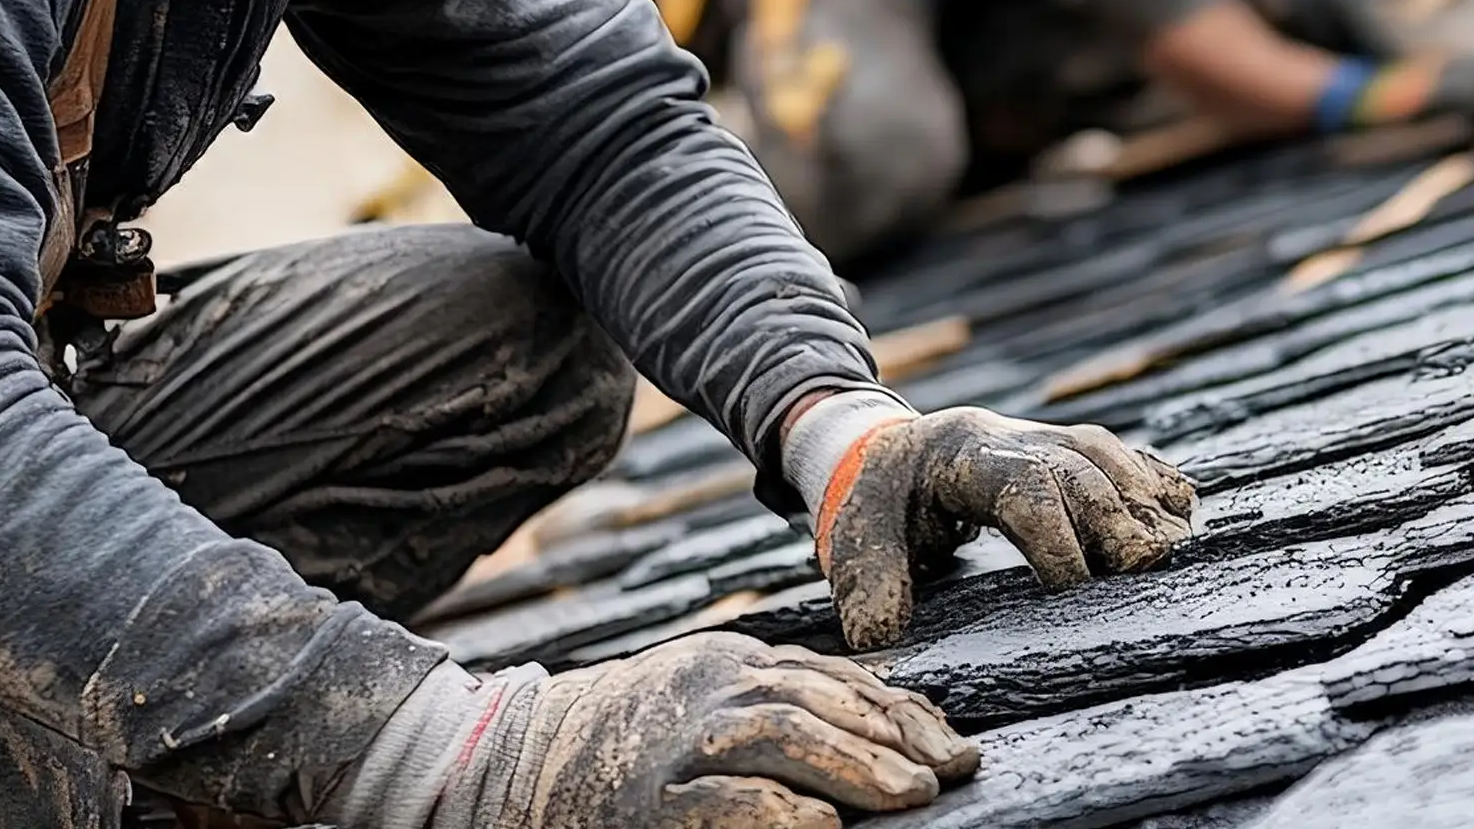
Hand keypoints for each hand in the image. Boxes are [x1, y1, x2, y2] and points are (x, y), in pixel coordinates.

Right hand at [417, 633, 978, 828]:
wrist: (517, 759)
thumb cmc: (633, 739)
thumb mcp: (709, 698)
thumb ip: (785, 702)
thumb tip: (900, 730)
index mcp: (730, 662)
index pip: (832, 677)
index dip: (902, 712)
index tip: (957, 748)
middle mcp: (706, 691)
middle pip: (812, 698)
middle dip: (888, 736)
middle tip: (945, 773)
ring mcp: (675, 745)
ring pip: (775, 736)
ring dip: (852, 765)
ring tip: (908, 796)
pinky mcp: (647, 804)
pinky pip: (720, 803)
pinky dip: (778, 813)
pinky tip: (823, 826)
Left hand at [791, 401, 1196, 650]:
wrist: (893, 453)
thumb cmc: (880, 501)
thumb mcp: (857, 534)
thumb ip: (867, 581)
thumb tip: (878, 636)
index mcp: (962, 452)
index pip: (1023, 488)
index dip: (1055, 538)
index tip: (1072, 591)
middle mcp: (1015, 437)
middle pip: (1080, 469)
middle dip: (1114, 519)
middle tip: (1142, 569)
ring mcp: (1048, 439)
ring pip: (1109, 457)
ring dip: (1143, 501)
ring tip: (1172, 551)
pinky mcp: (1071, 453)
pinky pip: (1125, 455)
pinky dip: (1156, 482)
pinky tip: (1185, 514)